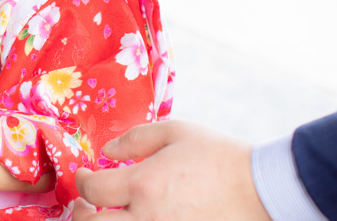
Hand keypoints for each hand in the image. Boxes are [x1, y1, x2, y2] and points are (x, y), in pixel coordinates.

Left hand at [72, 120, 270, 220]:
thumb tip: (107, 151)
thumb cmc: (219, 158)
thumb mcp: (176, 132)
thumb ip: (135, 138)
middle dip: (81, 215)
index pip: (92, 190)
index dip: (81, 182)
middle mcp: (148, 218)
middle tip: (84, 205)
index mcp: (143, 184)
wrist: (264, 191)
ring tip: (105, 216)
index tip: (83, 175)